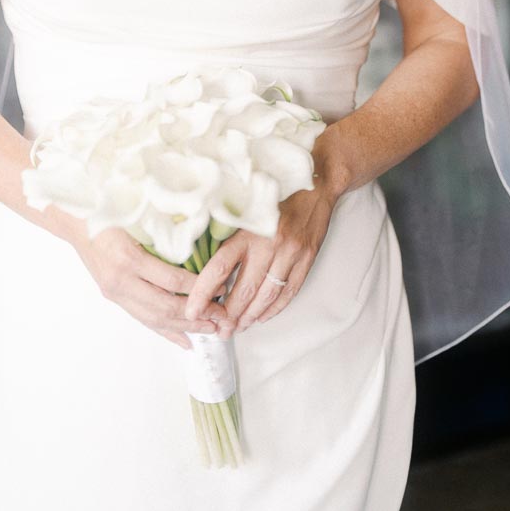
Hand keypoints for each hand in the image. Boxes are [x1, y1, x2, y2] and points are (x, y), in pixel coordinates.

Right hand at [70, 225, 233, 349]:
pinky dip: (165, 331)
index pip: (171, 282)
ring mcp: (116, 292)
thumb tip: (200, 245)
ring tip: (210, 330)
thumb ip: (163, 234)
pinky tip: (184, 340)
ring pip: (155, 318)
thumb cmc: (108, 213)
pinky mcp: (114, 297)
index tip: (220, 289)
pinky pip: (143, 319)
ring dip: (185, 327)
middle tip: (222, 318)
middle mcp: (121, 281)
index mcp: (128, 259)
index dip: (198, 288)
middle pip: (165, 306)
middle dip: (197, 315)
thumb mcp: (136, 217)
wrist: (76, 222)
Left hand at [184, 185, 336, 332]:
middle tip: (219, 329)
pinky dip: (274, 309)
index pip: (220, 267)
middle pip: (244, 289)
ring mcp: (291, 253)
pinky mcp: (307, 259)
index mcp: (248, 229)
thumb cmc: (275, 192)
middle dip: (229, 315)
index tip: (192, 311)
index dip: (204, 293)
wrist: (316, 181)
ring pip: (267, 296)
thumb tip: (201, 258)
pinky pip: (289, 292)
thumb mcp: (246, 204)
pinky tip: (263, 316)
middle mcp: (269, 243)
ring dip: (251, 316)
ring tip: (238, 327)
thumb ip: (228, 229)